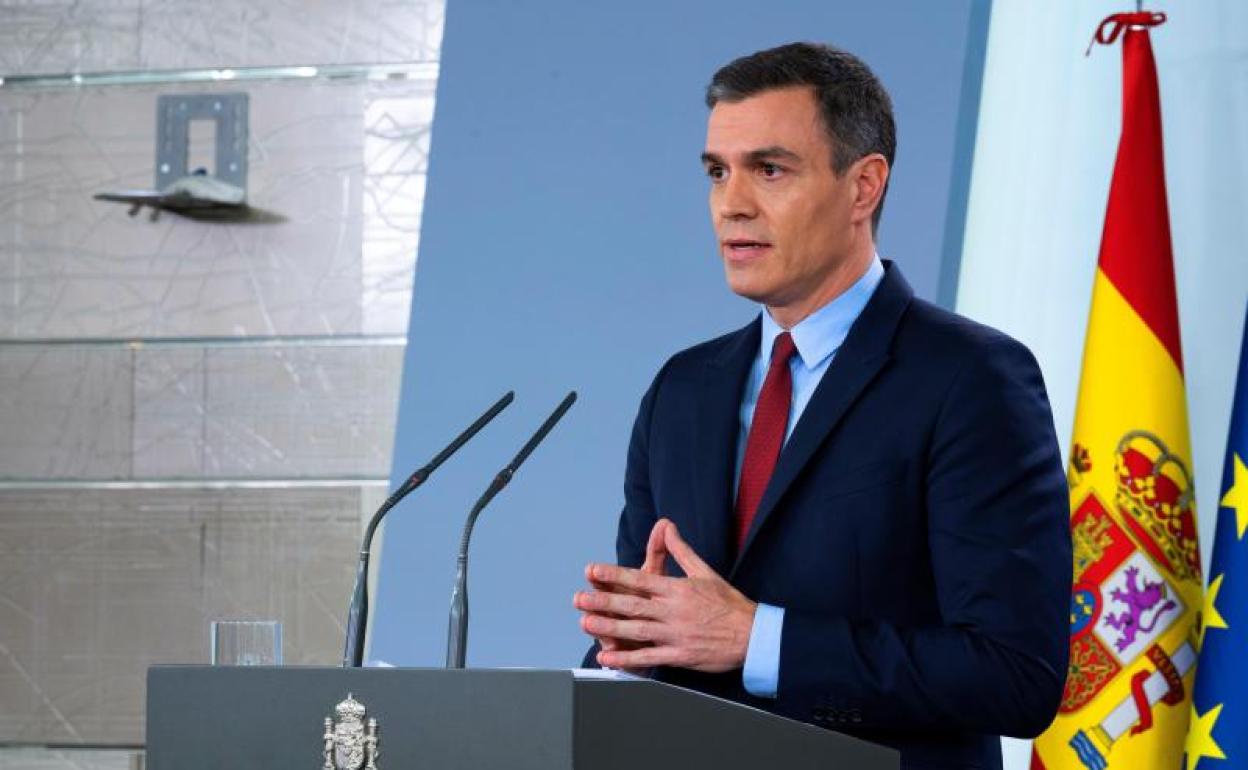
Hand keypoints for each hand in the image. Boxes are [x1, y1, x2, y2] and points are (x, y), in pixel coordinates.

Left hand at [575, 519, 756, 672]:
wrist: (753, 634)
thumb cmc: (729, 603)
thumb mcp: (704, 571)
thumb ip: (681, 550)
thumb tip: (667, 526)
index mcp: (677, 589)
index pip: (640, 579)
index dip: (613, 575)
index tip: (592, 571)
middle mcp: (673, 611)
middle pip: (632, 605)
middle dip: (603, 601)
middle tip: (579, 598)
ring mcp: (676, 634)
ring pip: (637, 630)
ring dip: (610, 627)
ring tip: (586, 622)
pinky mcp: (680, 655)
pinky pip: (650, 657)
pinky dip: (628, 659)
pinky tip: (608, 657)